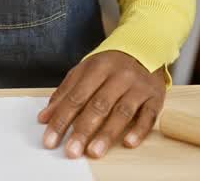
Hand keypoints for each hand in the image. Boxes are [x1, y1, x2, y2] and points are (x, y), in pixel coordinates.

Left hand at [38, 51, 164, 159]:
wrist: (144, 48)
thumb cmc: (110, 65)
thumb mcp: (84, 71)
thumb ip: (65, 93)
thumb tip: (44, 118)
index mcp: (97, 67)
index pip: (76, 97)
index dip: (62, 119)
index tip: (51, 140)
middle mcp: (119, 76)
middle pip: (98, 105)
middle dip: (83, 130)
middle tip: (72, 151)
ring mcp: (138, 86)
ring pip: (122, 111)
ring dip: (107, 133)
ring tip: (94, 151)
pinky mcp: (156, 96)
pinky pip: (149, 115)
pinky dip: (139, 129)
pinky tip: (128, 142)